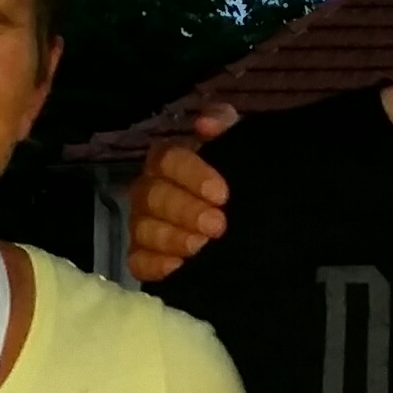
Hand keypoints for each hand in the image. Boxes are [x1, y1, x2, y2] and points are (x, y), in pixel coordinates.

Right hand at [126, 106, 236, 283]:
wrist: (255, 230)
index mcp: (170, 162)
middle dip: (184, 210)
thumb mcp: (242, 149)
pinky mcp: (144, 260)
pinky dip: (154, 265)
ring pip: (143, 229)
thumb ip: (225, 126)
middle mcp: (150, 192)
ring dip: (171, 238)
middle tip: (217, 225)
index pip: (168, 159)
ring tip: (200, 248)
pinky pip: (137, 262)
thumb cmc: (239, 185)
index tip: (222, 194)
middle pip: (152, 195)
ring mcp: (144, 226)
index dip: (191, 174)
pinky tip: (176, 268)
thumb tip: (205, 124)